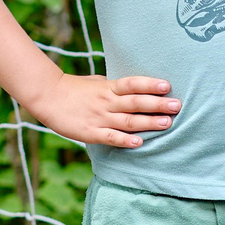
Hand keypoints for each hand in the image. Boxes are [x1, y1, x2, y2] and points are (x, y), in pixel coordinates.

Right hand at [24, 72, 179, 148]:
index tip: (168, 85)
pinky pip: (110, 137)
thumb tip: (135, 86)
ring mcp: (99, 118)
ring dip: (148, 122)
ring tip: (167, 123)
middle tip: (177, 105)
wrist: (47, 97)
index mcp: (108, 87)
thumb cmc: (74, 89)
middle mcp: (106, 102)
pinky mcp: (90, 133)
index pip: (132, 84)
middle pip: (135, 102)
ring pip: (127, 121)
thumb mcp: (96, 82)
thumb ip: (115, 85)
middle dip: (157, 104)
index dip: (150, 84)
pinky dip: (125, 140)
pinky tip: (139, 143)